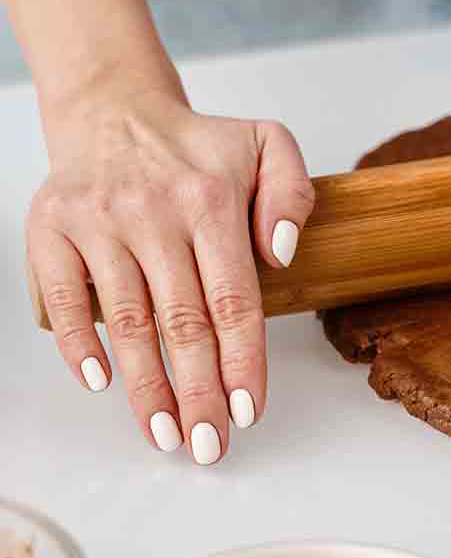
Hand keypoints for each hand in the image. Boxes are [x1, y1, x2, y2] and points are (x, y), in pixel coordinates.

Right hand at [27, 79, 315, 462]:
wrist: (117, 113)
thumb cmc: (199, 146)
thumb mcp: (268, 144)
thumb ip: (291, 192)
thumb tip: (282, 253)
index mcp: (211, 199)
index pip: (234, 297)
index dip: (242, 360)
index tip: (248, 409)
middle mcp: (154, 213)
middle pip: (182, 322)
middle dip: (198, 392)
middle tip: (208, 444)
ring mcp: (99, 223)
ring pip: (128, 321)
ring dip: (146, 386)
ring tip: (165, 434)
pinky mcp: (53, 231)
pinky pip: (65, 299)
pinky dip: (80, 344)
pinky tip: (102, 383)